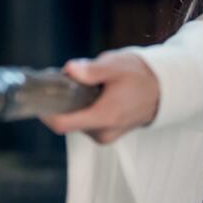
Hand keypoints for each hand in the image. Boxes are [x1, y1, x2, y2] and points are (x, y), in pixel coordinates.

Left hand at [40, 51, 159, 144]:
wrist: (164, 89)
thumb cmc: (140, 76)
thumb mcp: (115, 66)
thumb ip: (90, 71)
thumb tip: (68, 70)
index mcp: (103, 117)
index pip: (62, 124)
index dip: (45, 112)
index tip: (38, 96)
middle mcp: (102, 133)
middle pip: (67, 120)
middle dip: (63, 101)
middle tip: (68, 80)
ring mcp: (105, 136)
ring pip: (76, 121)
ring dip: (74, 104)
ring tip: (88, 85)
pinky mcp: (107, 134)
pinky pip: (86, 122)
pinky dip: (83, 109)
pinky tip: (94, 94)